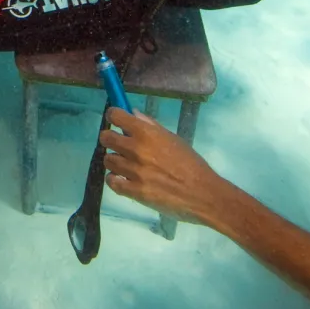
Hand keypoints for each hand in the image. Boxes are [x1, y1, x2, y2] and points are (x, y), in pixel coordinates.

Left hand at [100, 108, 229, 226]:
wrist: (204, 194)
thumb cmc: (192, 164)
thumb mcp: (173, 139)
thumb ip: (150, 125)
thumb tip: (132, 113)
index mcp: (147, 133)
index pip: (116, 116)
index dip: (113, 116)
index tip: (115, 120)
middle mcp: (136, 149)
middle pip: (105, 137)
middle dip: (110, 138)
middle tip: (119, 145)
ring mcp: (134, 171)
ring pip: (108, 160)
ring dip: (115, 161)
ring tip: (126, 165)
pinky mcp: (134, 191)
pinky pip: (112, 181)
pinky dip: (115, 179)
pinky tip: (124, 179)